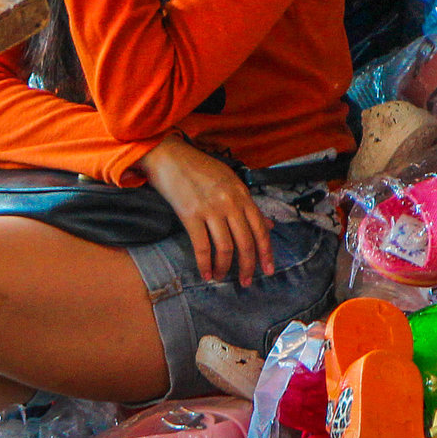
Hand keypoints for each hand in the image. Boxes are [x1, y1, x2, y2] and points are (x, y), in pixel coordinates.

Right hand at [141, 136, 273, 287]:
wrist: (168, 155)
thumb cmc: (198, 166)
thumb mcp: (229, 180)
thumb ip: (248, 203)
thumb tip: (268, 225)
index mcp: (242, 194)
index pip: (260, 228)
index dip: (266, 252)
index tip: (268, 269)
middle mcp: (230, 202)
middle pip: (246, 242)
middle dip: (248, 266)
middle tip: (246, 282)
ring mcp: (211, 209)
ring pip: (226, 248)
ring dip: (225, 268)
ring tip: (222, 278)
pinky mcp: (190, 215)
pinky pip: (202, 246)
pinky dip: (205, 264)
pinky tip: (205, 274)